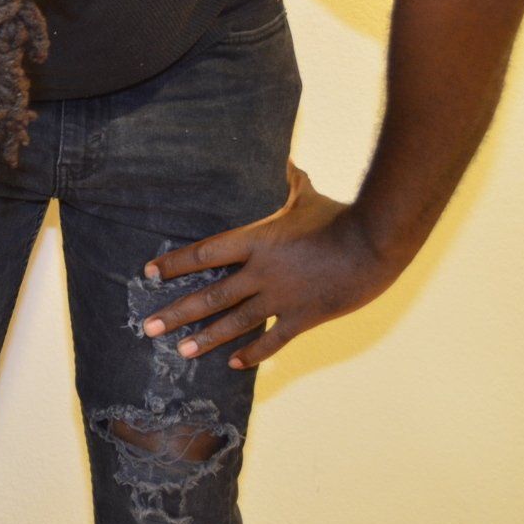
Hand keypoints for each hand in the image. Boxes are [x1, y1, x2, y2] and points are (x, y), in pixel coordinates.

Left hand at [142, 164, 403, 368]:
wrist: (374, 242)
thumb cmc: (340, 215)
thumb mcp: (307, 195)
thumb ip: (289, 181)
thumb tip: (285, 159)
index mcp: (256, 241)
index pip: (204, 253)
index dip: (175, 263)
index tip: (148, 272)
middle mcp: (261, 272)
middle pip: (210, 295)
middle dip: (176, 313)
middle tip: (148, 328)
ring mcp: (281, 297)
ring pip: (235, 322)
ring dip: (206, 339)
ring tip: (181, 352)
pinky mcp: (304, 317)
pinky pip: (273, 339)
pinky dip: (253, 353)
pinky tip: (234, 363)